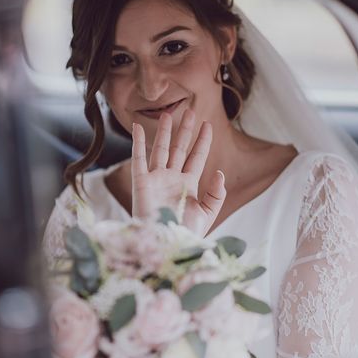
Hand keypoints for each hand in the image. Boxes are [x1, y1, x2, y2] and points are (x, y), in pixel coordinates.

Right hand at [131, 109, 225, 236]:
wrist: (166, 245)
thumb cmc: (186, 234)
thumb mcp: (208, 214)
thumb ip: (216, 194)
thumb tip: (220, 173)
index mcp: (189, 185)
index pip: (196, 157)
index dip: (202, 141)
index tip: (207, 125)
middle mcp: (172, 179)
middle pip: (179, 149)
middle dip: (185, 131)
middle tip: (190, 112)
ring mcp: (156, 179)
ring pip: (160, 149)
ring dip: (163, 132)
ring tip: (167, 114)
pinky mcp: (141, 182)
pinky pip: (138, 158)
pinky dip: (136, 142)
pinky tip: (137, 126)